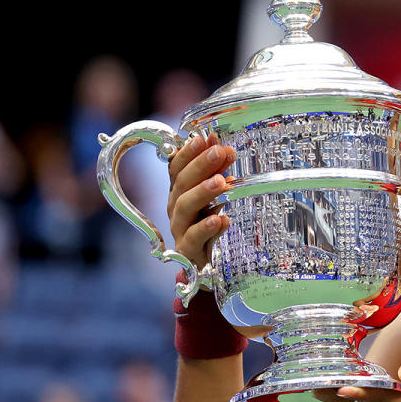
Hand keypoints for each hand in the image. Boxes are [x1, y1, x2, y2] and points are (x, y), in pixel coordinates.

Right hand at [167, 134, 236, 269]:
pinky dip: (208, 227)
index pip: (177, 166)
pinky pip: (194, 238)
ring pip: (185, 207)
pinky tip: (222, 219)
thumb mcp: (215, 195)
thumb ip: (218, 172)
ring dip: (203, 192)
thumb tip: (225, 146)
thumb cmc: (208, 222)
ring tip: (222, 182)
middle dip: (200, 165)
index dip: (188, 152)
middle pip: (181, 183)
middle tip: (219, 152)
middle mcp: (175, 207)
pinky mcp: (187, 250)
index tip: (204, 138)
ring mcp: (179, 228)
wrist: (205, 263)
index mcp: (179, 190)